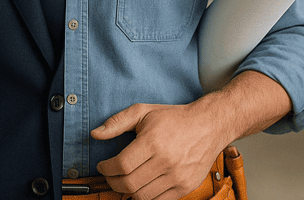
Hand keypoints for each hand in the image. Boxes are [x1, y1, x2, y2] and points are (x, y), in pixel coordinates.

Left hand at [90, 102, 227, 199]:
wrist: (209, 126)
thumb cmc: (174, 118)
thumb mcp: (143, 112)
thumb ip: (117, 122)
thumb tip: (95, 134)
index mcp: (153, 142)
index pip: (121, 165)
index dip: (106, 169)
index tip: (102, 166)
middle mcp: (165, 161)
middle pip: (129, 184)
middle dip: (112, 182)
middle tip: (110, 175)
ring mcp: (177, 176)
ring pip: (142, 196)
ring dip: (127, 192)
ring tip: (123, 181)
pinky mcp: (185, 187)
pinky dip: (145, 198)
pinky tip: (140, 187)